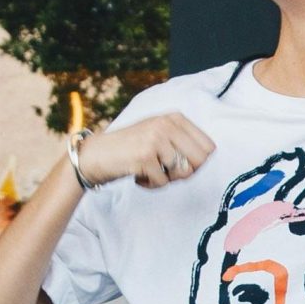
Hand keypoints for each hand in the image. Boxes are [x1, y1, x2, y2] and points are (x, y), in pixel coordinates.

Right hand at [73, 112, 214, 191]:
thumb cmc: (131, 149)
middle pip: (200, 161)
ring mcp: (156, 140)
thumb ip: (184, 144)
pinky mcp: (145, 157)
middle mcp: (167, 125)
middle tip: (166, 172)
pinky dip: (151, 184)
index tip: (179, 164)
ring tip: (148, 170)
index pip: (208, 148)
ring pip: (182, 174)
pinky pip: (163, 182)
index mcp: (175, 118)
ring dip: (166, 179)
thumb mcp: (160, 136)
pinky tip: (138, 175)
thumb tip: (208, 158)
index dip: (196, 163)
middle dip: (185, 173)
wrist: (96, 154)